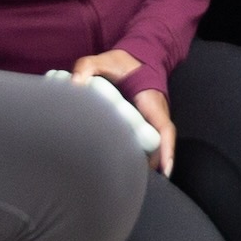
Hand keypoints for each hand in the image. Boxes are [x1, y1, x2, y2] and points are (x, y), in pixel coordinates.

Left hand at [79, 51, 179, 173]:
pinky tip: (124, 168)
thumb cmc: (121, 62)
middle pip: (159, 144)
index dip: (166, 150)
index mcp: (151, 100)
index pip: (164, 129)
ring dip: (146, 161)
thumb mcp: (102, 60)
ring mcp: (151, 119)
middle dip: (154, 164)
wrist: (135, 57)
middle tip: (139, 183)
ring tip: (130, 181)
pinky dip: (139, 154)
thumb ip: (87, 68)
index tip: (165, 170)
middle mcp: (156, 113)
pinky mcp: (144, 122)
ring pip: (154, 145)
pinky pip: (146, 141)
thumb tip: (74, 85)